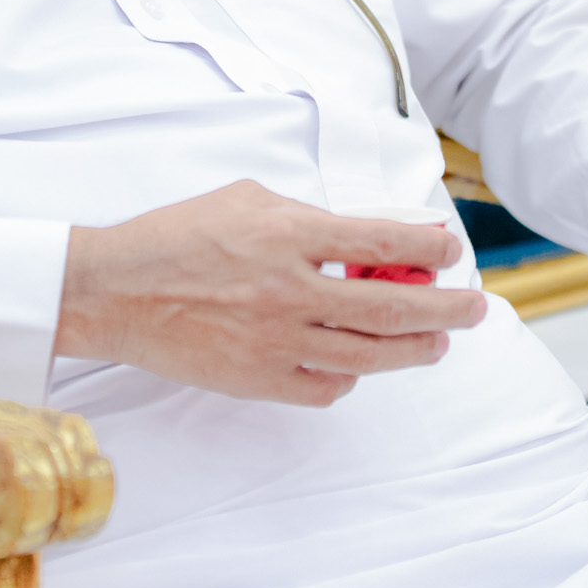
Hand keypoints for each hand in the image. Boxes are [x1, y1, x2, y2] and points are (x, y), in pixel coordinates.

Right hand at [57, 179, 477, 405]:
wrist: (114, 291)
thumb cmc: (176, 236)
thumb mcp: (246, 199)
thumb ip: (307, 215)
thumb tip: (365, 234)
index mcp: (287, 236)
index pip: (381, 244)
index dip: (427, 250)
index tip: (450, 251)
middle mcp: (289, 291)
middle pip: (390, 309)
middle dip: (445, 309)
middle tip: (474, 307)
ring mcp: (275, 342)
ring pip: (368, 355)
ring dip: (414, 349)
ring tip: (436, 342)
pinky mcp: (257, 380)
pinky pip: (325, 387)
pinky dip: (350, 377)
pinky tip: (358, 364)